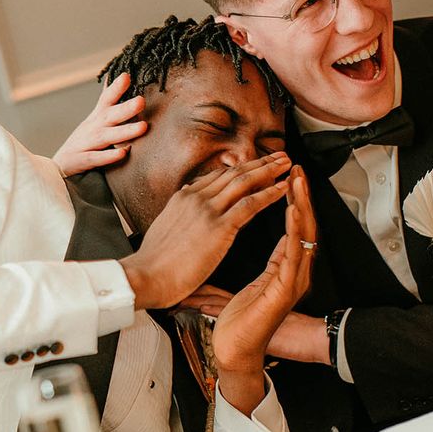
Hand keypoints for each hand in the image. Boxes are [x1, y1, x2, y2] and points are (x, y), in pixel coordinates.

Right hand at [53, 73, 147, 175]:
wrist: (60, 166)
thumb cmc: (85, 140)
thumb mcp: (95, 118)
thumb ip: (108, 100)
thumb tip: (122, 77)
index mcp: (97, 117)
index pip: (106, 99)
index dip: (115, 88)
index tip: (126, 76)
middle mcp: (92, 128)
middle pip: (110, 116)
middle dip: (125, 108)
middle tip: (141, 100)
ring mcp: (86, 144)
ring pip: (106, 137)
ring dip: (124, 131)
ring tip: (143, 127)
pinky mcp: (81, 161)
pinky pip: (96, 158)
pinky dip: (108, 156)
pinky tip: (123, 153)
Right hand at [120, 152, 291, 309]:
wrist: (145, 276)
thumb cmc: (153, 263)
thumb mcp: (165, 228)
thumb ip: (180, 214)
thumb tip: (187, 203)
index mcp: (183, 197)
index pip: (217, 176)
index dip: (241, 168)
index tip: (256, 164)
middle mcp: (196, 197)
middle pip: (234, 173)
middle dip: (260, 162)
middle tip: (279, 155)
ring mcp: (207, 210)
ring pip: (244, 182)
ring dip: (269, 170)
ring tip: (287, 163)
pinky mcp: (218, 227)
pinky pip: (250, 204)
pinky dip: (269, 193)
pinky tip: (283, 188)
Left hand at [180, 168, 327, 365]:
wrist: (236, 353)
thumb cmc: (235, 324)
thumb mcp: (228, 287)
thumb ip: (225, 269)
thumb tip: (210, 251)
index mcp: (278, 267)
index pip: (287, 226)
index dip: (286, 200)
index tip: (280, 175)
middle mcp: (289, 270)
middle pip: (299, 224)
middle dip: (297, 193)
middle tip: (294, 167)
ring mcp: (291, 279)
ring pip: (303, 235)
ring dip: (301, 203)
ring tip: (297, 179)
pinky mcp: (287, 289)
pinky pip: (294, 255)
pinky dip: (295, 230)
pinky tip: (294, 211)